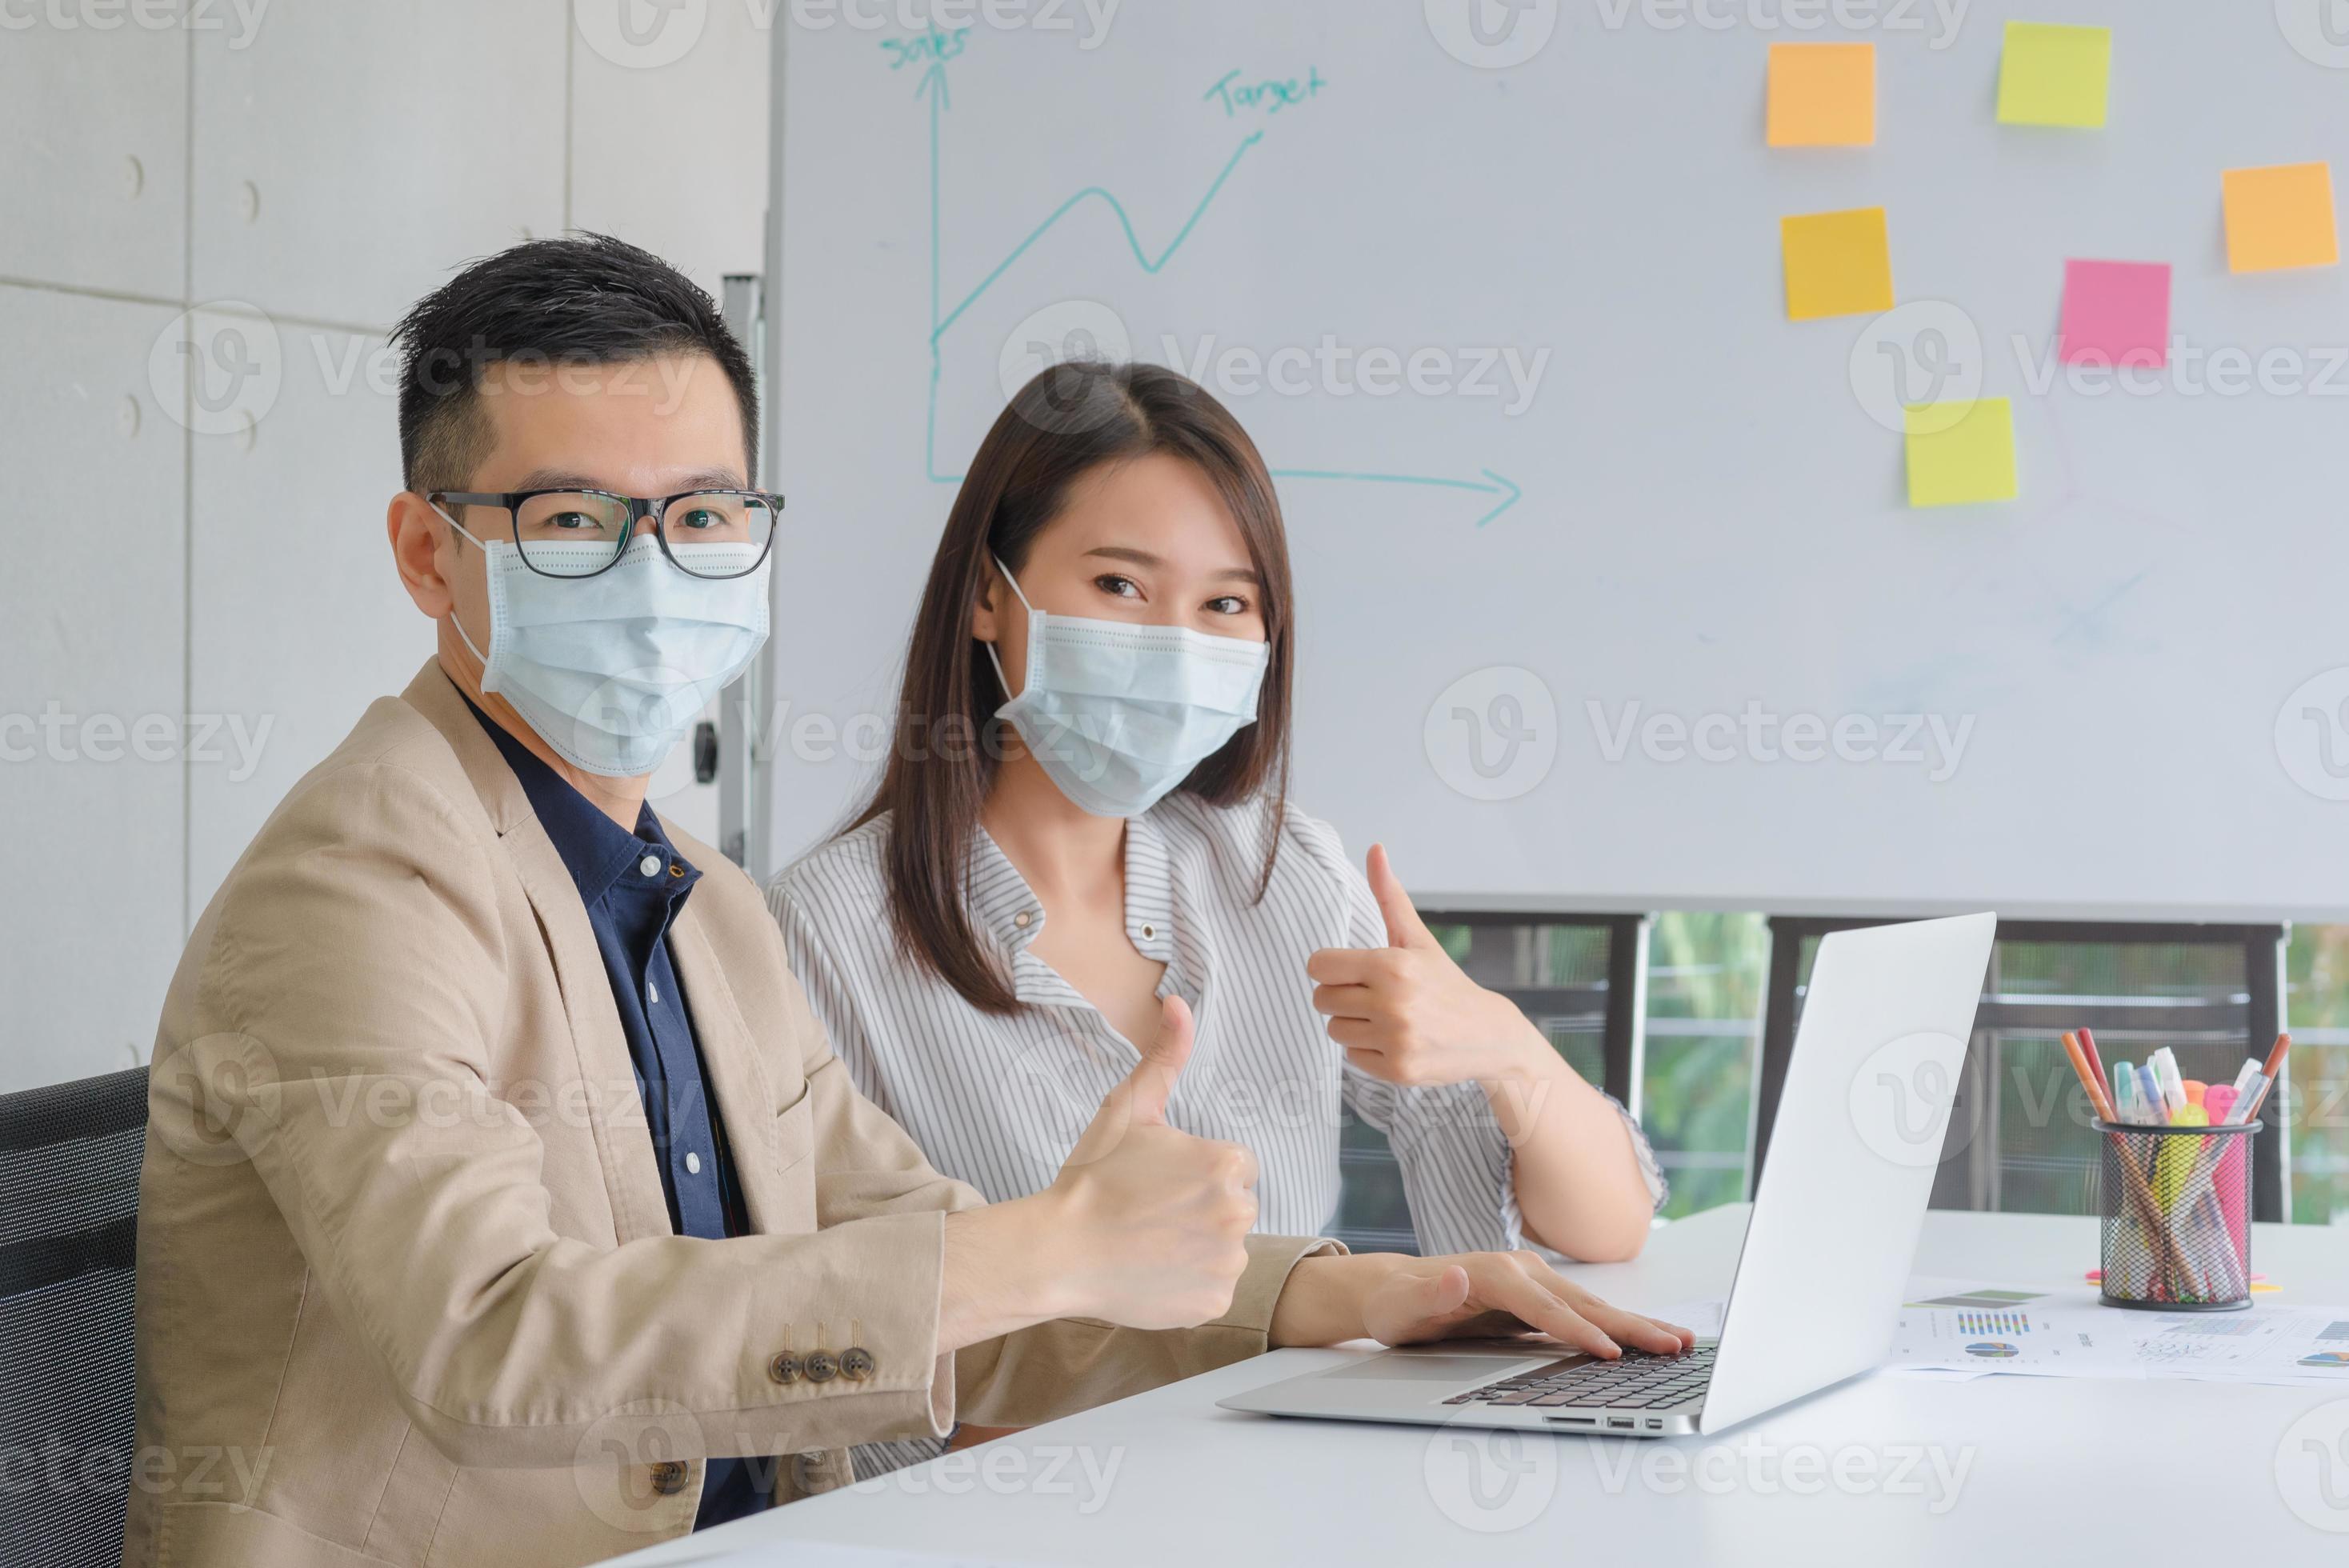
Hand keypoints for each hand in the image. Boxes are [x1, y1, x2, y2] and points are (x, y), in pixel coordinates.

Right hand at [1040, 996, 1259, 1328]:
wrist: (1057, 1251)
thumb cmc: (1092, 1178)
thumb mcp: (1127, 1108)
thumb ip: (1164, 1056)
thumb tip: (1178, 1003)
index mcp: (1226, 1163)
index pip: (1236, 1166)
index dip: (1197, 1171)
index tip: (1160, 1182)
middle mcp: (1238, 1213)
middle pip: (1234, 1206)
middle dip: (1201, 1207)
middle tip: (1150, 1212)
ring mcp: (1228, 1263)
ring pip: (1226, 1247)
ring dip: (1197, 1246)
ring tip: (1149, 1242)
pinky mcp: (1213, 1302)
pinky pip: (1213, 1286)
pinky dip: (1189, 1283)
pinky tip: (1152, 1272)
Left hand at [1271, 1251, 1692, 1359]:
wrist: (1395, 1288)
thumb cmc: (1399, 1302)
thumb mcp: (1403, 1305)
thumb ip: (1430, 1294)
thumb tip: (1455, 1278)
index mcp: (1494, 1273)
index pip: (1544, 1308)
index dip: (1577, 1331)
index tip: (1609, 1353)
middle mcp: (1521, 1270)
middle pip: (1583, 1303)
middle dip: (1630, 1327)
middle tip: (1673, 1345)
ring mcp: (1534, 1280)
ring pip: (1593, 1305)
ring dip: (1637, 1325)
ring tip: (1680, 1341)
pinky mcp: (1540, 1295)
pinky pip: (1586, 1312)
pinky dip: (1620, 1325)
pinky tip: (1647, 1338)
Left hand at [1306, 845, 1552, 1088]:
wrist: (1488, 1035)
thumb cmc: (1445, 983)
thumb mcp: (1417, 938)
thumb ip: (1389, 896)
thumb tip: (1375, 848)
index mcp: (1391, 965)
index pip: (1318, 966)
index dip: (1331, 968)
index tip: (1353, 971)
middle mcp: (1392, 1003)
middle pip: (1322, 998)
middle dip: (1342, 996)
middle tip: (1375, 996)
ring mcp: (1395, 1039)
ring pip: (1334, 1029)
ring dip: (1353, 1024)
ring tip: (1388, 1019)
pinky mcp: (1397, 1069)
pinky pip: (1352, 1056)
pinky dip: (1369, 1050)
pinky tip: (1396, 1040)